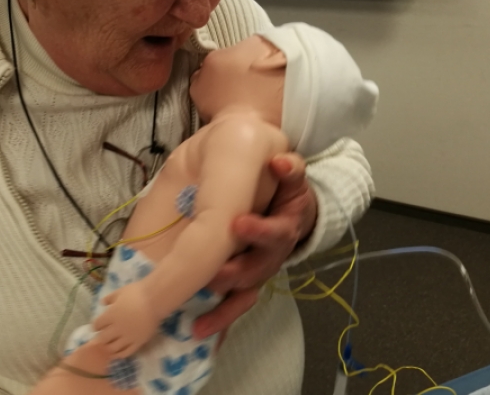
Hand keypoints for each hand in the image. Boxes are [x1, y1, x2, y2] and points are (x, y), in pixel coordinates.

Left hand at [93, 283, 159, 357]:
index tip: (97, 325)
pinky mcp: (138, 342)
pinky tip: (118, 353)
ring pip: (113, 348)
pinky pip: (127, 352)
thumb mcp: (120, 292)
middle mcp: (117, 328)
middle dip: (100, 338)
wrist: (155, 300)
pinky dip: (120, 354)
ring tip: (109, 346)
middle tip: (102, 336)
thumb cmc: (137, 293)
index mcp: (110, 315)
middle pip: (102, 339)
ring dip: (108, 347)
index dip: (96, 325)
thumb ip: (110, 298)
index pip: (97, 325)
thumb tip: (102, 303)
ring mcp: (127, 337)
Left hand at [193, 152, 316, 339]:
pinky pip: (234, 305)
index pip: (278, 231)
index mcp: (286, 225)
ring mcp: (259, 271)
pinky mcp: (246, 284)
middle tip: (214, 270)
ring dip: (224, 298)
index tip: (238, 224)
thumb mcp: (292, 175)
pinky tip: (198, 329)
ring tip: (201, 297)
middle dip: (236, 270)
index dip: (260, 231)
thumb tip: (279, 161)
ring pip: (245, 290)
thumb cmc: (283, 190)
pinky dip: (219, 319)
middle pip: (259, 268)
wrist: (291, 210)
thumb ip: (289, 168)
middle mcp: (274, 254)